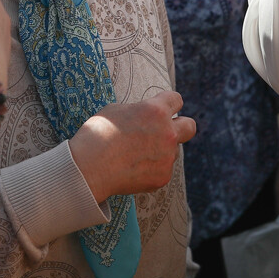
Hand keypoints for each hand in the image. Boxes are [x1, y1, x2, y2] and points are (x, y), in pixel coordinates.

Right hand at [69, 91, 195, 202]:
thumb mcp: (117, 110)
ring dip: (159, 150)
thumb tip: (146, 116)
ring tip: (133, 155)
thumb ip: (139, 111)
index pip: (176, 100)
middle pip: (190, 126)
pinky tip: (131, 169)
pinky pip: (162, 169)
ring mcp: (167, 157)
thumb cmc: (97, 135)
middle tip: (167, 131)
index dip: (169, 103)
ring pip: (171, 150)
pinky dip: (151, 169)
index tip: (164, 108)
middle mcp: (168, 133)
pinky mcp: (162, 177)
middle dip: (181, 126)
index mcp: (156, 111)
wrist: (88, 168)